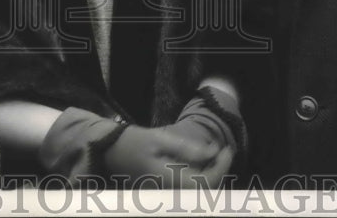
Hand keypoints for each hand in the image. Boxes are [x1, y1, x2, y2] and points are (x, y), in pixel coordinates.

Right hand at [38, 108, 217, 185]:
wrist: (108, 152)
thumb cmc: (133, 142)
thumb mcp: (160, 138)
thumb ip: (187, 148)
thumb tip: (213, 151)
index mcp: (168, 180)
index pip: (206, 183)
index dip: (221, 168)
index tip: (227, 148)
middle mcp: (168, 194)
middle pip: (204, 193)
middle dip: (218, 173)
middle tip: (224, 152)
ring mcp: (164, 196)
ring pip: (196, 195)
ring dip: (210, 178)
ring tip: (215, 157)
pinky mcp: (162, 195)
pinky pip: (187, 192)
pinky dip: (198, 180)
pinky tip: (200, 165)